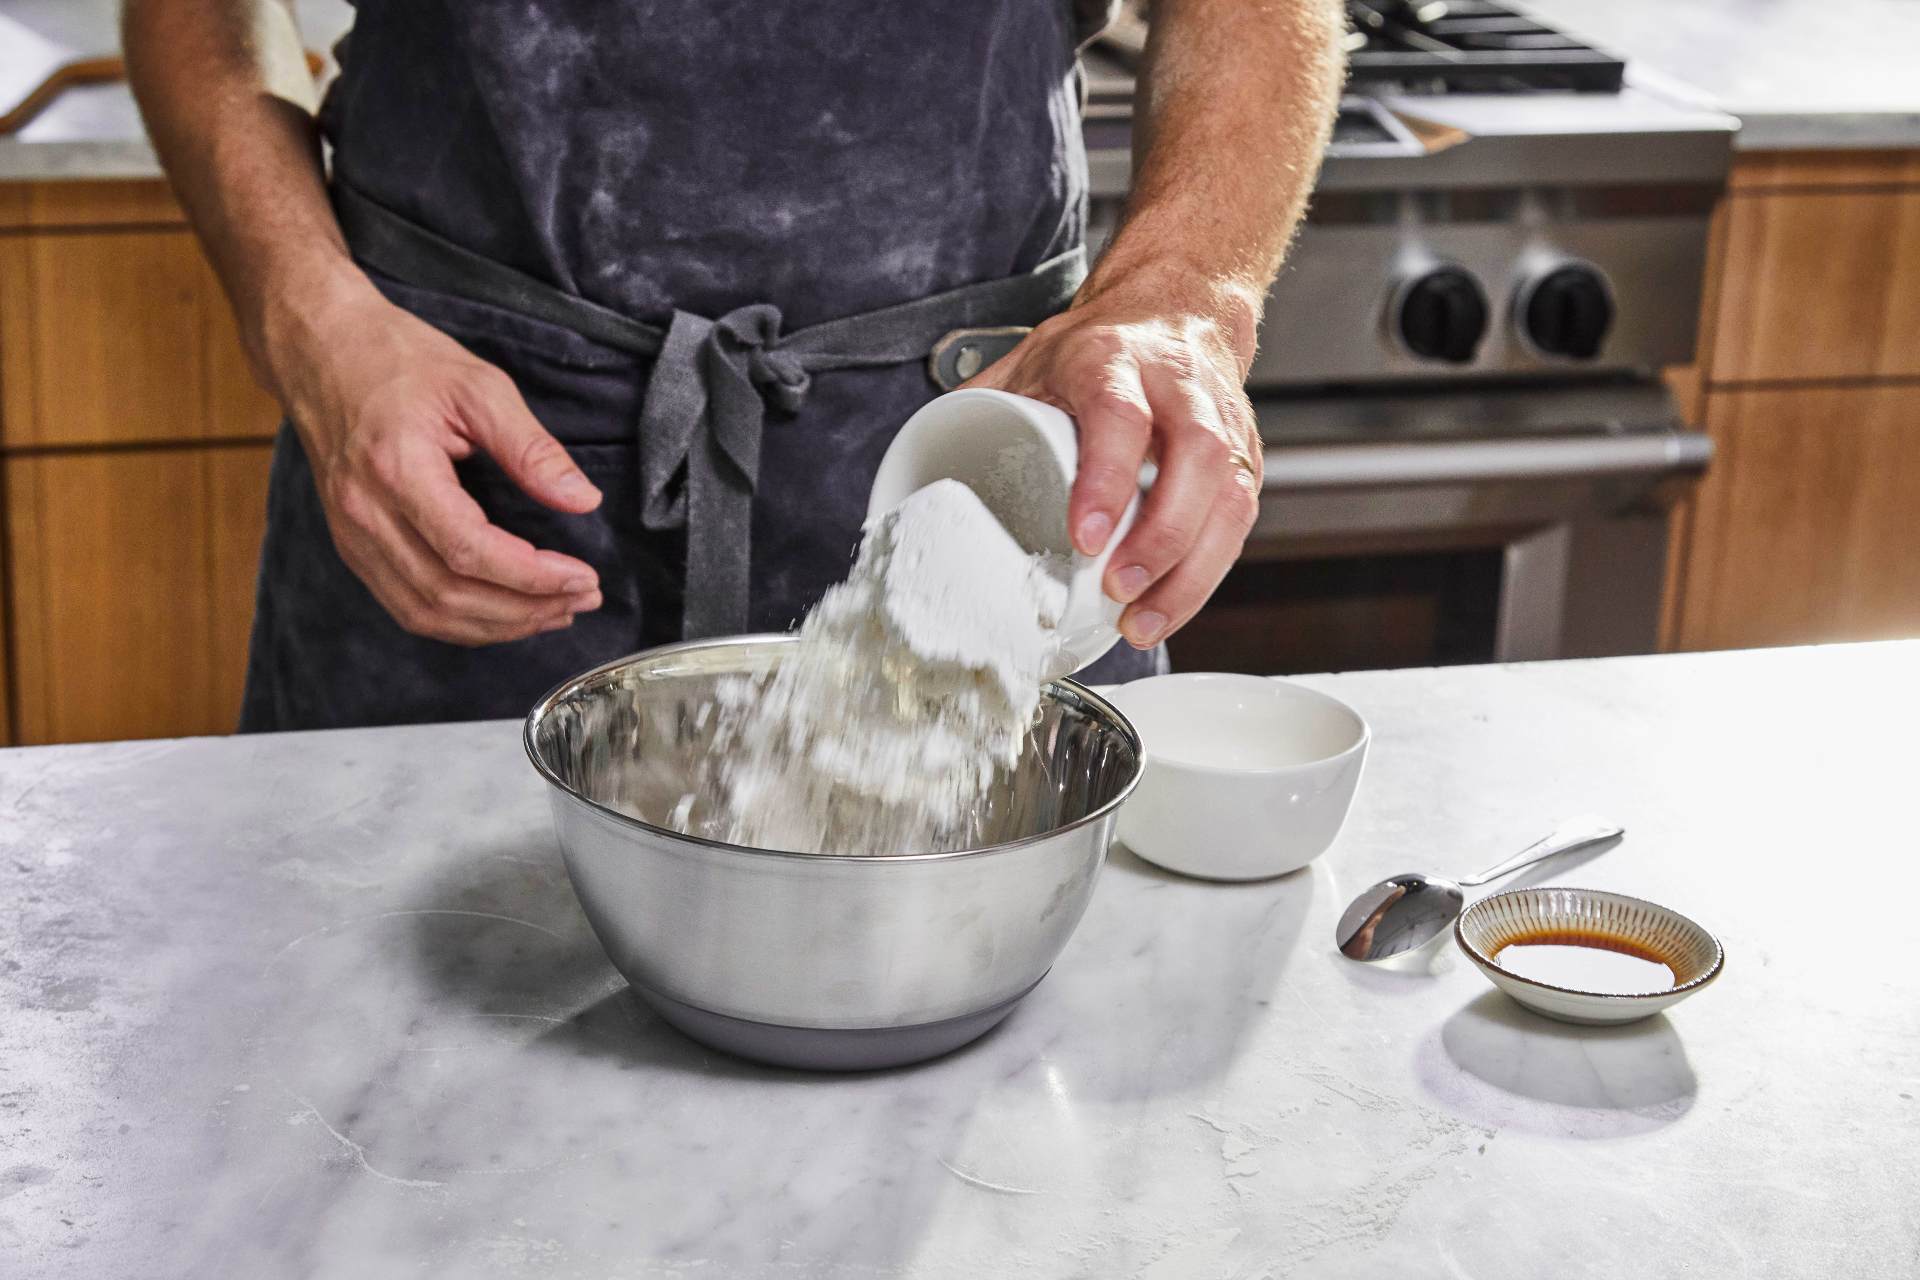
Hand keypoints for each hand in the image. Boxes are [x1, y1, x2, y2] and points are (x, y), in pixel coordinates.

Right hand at [273, 286, 604, 645]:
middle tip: (583, 599)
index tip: (583, 578)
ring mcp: (352, 535)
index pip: (470, 551)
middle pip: (449, 595)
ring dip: (497, 625)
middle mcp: (365, 513)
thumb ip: (531, 448)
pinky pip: (407, 604)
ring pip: (426, 613)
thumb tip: (583, 500)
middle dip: (526, 609)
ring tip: (555, 613)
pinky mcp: (352, 545)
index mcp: (396, 469)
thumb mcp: (478, 385)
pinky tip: (505, 612)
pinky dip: (461, 622)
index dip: (533, 576)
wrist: (320, 349)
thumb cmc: (396, 358)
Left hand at [965, 271, 1261, 648]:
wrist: (1176, 312)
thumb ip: (982, 412)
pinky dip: (1205, 574)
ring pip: (1231, 497)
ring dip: (1190, 571)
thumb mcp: (1031, 362)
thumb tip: (918, 481)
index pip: (1121, 416)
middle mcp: (1180, 387)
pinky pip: (1238, 522)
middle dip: (1162, 538)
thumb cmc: (1097, 349)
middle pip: (1197, 459)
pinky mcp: (1245, 458)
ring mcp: (1223, 422)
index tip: (1085, 538)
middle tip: (1119, 591)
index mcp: (1114, 360)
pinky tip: (1170, 607)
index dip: (1108, 479)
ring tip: (1143, 623)